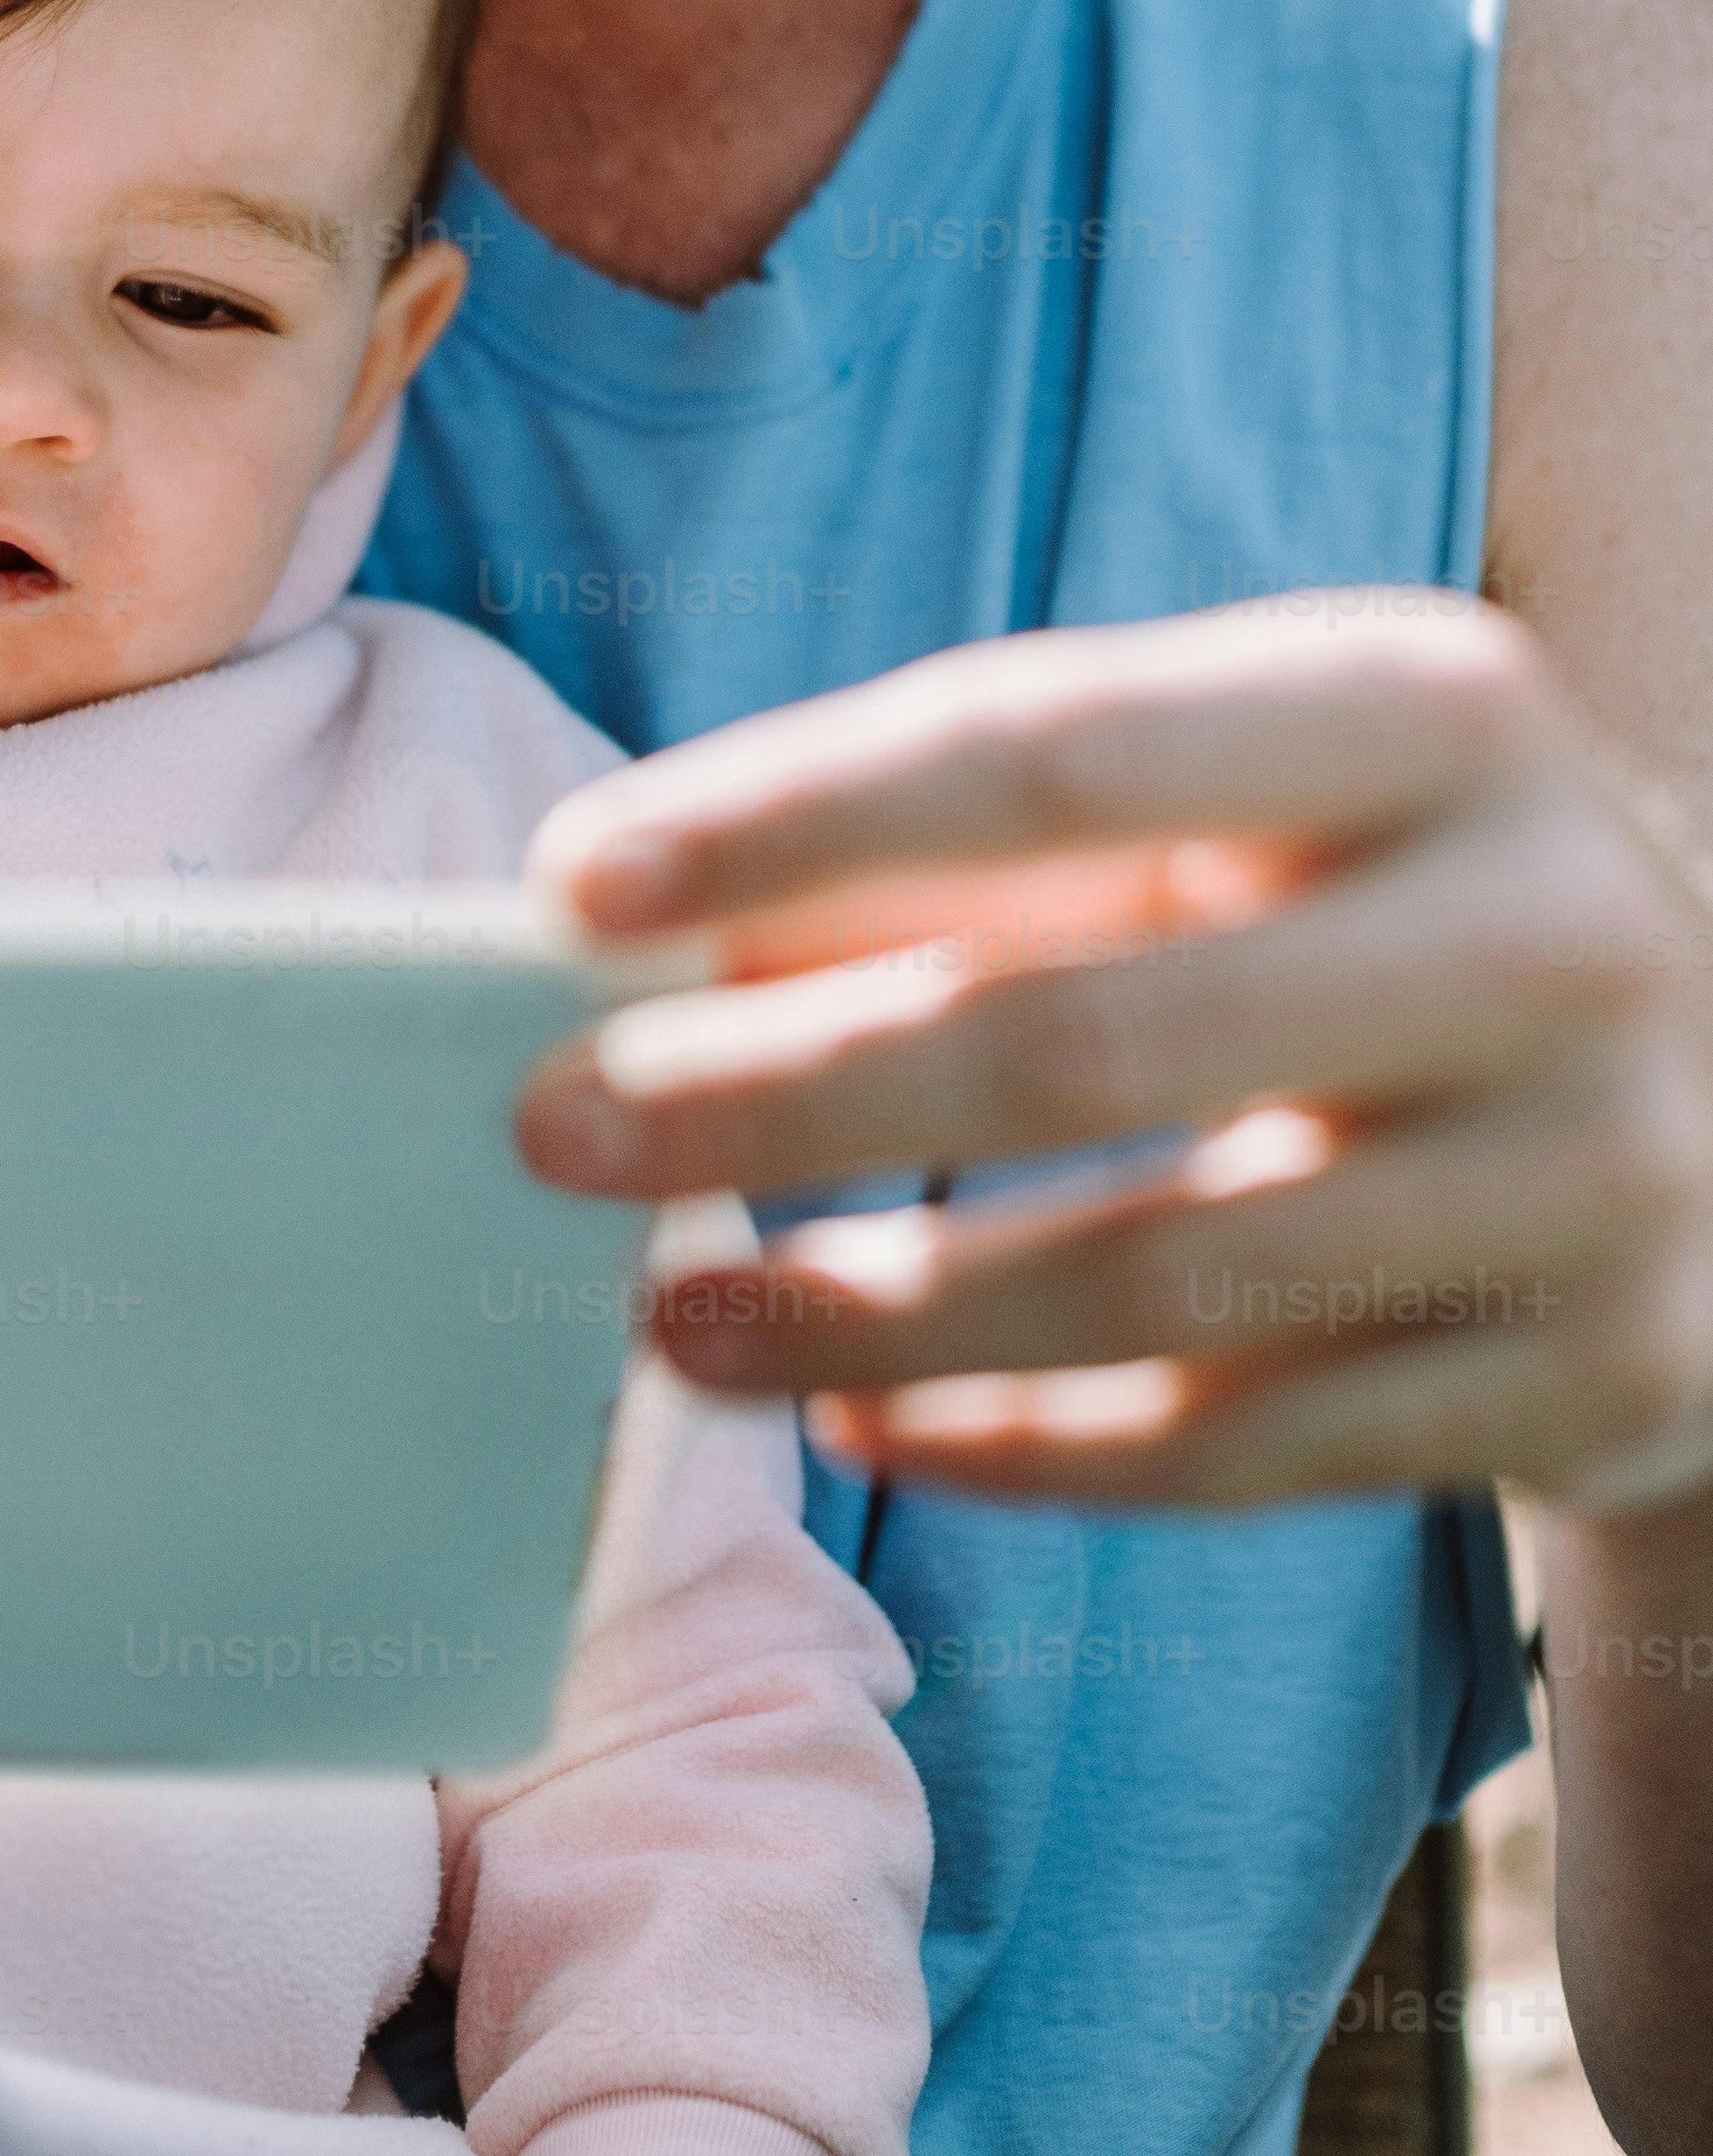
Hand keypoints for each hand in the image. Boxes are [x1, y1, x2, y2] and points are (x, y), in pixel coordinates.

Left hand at [518, 600, 1712, 1511]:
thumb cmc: (1376, 899)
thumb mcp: (1229, 807)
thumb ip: (962, 853)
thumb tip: (628, 937)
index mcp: (1433, 707)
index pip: (1050, 751)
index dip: (793, 819)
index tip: (571, 887)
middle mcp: (1546, 924)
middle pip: (1081, 1036)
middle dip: (778, 1095)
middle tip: (553, 1133)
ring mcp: (1598, 1172)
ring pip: (1152, 1277)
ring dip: (869, 1312)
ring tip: (664, 1324)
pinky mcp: (1602, 1380)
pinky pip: (1246, 1443)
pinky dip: (1025, 1448)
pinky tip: (862, 1417)